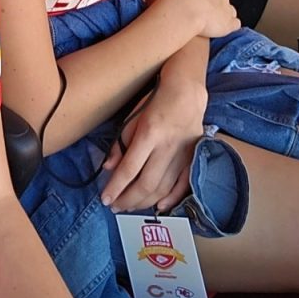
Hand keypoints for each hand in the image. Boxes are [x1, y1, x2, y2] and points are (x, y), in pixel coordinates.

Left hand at [100, 81, 205, 211]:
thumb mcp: (133, 116)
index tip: (105, 199)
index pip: (130, 168)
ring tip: (129, 206)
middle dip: (128, 199)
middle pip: (146, 183)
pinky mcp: (193, 158)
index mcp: (150, 133)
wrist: (186, 91)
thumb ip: (121, 143)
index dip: (116, 186)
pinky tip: (158, 206)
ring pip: (164, 188)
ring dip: (145, 202)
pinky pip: (183, 185)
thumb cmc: (156, 101)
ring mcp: (183, 155)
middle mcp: (167, 147)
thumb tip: (108, 168)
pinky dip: (171, 199)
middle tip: (115, 206)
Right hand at [159, 0, 238, 39]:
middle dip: (215, 5)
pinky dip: (230, 27)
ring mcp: (227, 7)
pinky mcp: (229, 23)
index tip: (199, 1)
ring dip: (223, 16)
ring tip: (211, 23)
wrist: (184, 9)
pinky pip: (235, 24)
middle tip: (203, 13)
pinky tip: (221, 30)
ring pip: (230, 11)